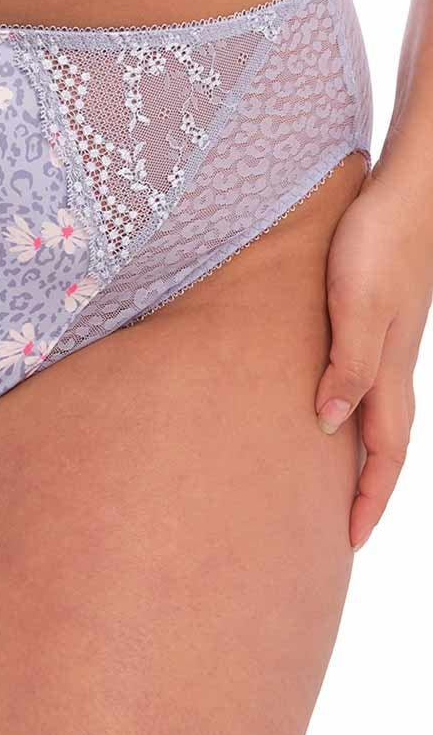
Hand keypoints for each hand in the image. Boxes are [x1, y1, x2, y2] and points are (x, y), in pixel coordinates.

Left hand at [315, 155, 432, 549]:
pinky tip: (335, 408)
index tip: (347, 541)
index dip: (368, 498)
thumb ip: (347, 366)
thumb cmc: (376, 244)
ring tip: (339, 483)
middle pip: (384, 443)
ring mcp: (387, 344)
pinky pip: (367, 384)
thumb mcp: (355, 307)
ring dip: (362, 456)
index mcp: (390, 369)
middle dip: (367, 489)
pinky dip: (354, 412)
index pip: (384, 453)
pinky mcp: (376, 321)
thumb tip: (329, 428)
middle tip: (343, 529)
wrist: (405, 193)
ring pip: (378, 416)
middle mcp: (392, 365)